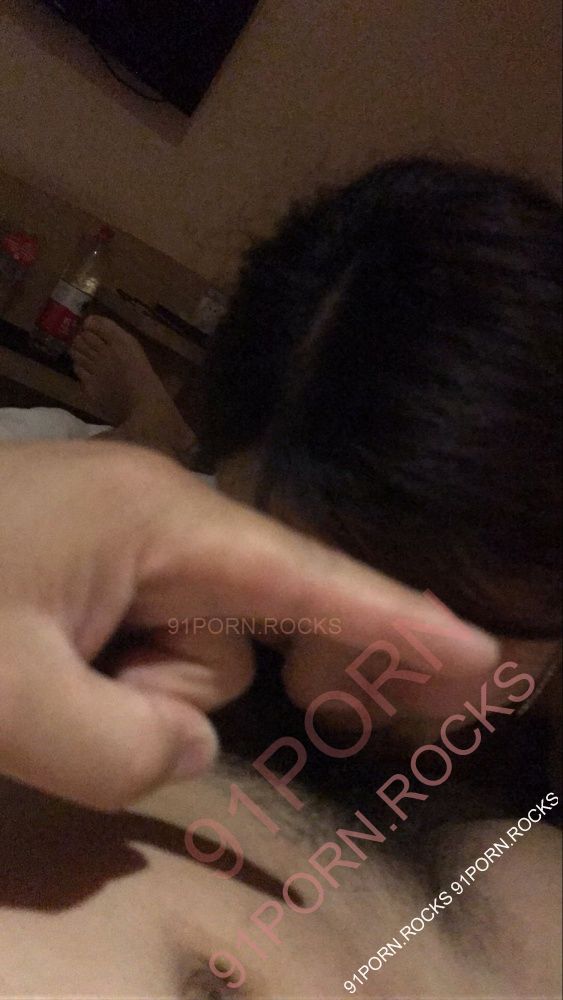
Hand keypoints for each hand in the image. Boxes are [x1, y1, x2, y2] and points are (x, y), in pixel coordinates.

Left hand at [0, 441, 496, 809]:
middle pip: (228, 632)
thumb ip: (129, 748)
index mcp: (157, 517)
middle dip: (168, 686)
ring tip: (24, 668)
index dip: (394, 619)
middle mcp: (153, 510)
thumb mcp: (12, 703)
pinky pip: (131, 637)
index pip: (305, 575)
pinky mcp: (79, 557)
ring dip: (113, 689)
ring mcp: (113, 532)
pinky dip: (93, 674)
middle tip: (63, 683)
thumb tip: (181, 738)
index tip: (477, 650)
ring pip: (173, 649)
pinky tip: (27, 660)